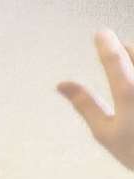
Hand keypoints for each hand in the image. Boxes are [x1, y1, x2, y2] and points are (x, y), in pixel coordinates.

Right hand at [58, 29, 133, 171]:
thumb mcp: (105, 133)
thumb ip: (85, 104)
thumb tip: (62, 85)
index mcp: (128, 94)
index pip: (114, 59)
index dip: (105, 43)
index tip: (100, 33)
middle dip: (127, 51)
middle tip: (119, 59)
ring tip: (129, 74)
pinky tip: (131, 93)